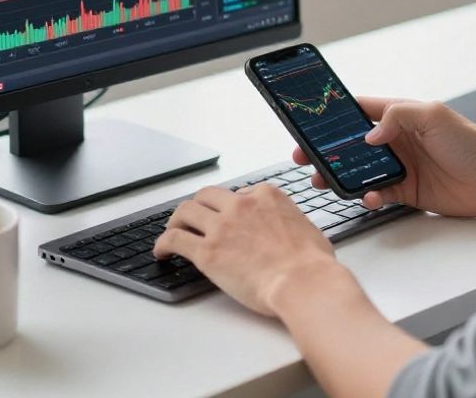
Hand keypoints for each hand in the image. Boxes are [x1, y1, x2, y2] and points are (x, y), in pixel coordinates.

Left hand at [155, 184, 339, 316]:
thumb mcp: (308, 228)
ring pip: (185, 211)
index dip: (231, 207)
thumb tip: (290, 229)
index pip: (240, 193)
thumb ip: (291, 222)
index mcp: (267, 196)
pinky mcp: (207, 251)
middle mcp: (241, 204)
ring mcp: (222, 226)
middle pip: (207, 196)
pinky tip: (161, 252)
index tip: (227, 218)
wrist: (304, 282)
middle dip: (197, 206)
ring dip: (176, 221)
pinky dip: (163, 244)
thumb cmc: (313, 264)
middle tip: (192, 219)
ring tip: (172, 232)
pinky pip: (175, 239)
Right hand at [295, 97, 475, 216]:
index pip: (360, 110)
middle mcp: (397, 141)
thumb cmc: (472, 142)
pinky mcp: (407, 192)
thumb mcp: (433, 116)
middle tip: (304, 156)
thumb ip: (397, 116)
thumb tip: (369, 136)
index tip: (310, 119)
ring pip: (359, 171)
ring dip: (340, 176)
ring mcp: (401, 167)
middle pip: (351, 144)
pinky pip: (378, 194)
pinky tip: (369, 197)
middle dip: (326, 150)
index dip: (334, 114)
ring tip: (324, 180)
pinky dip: (368, 197)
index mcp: (400, 116)